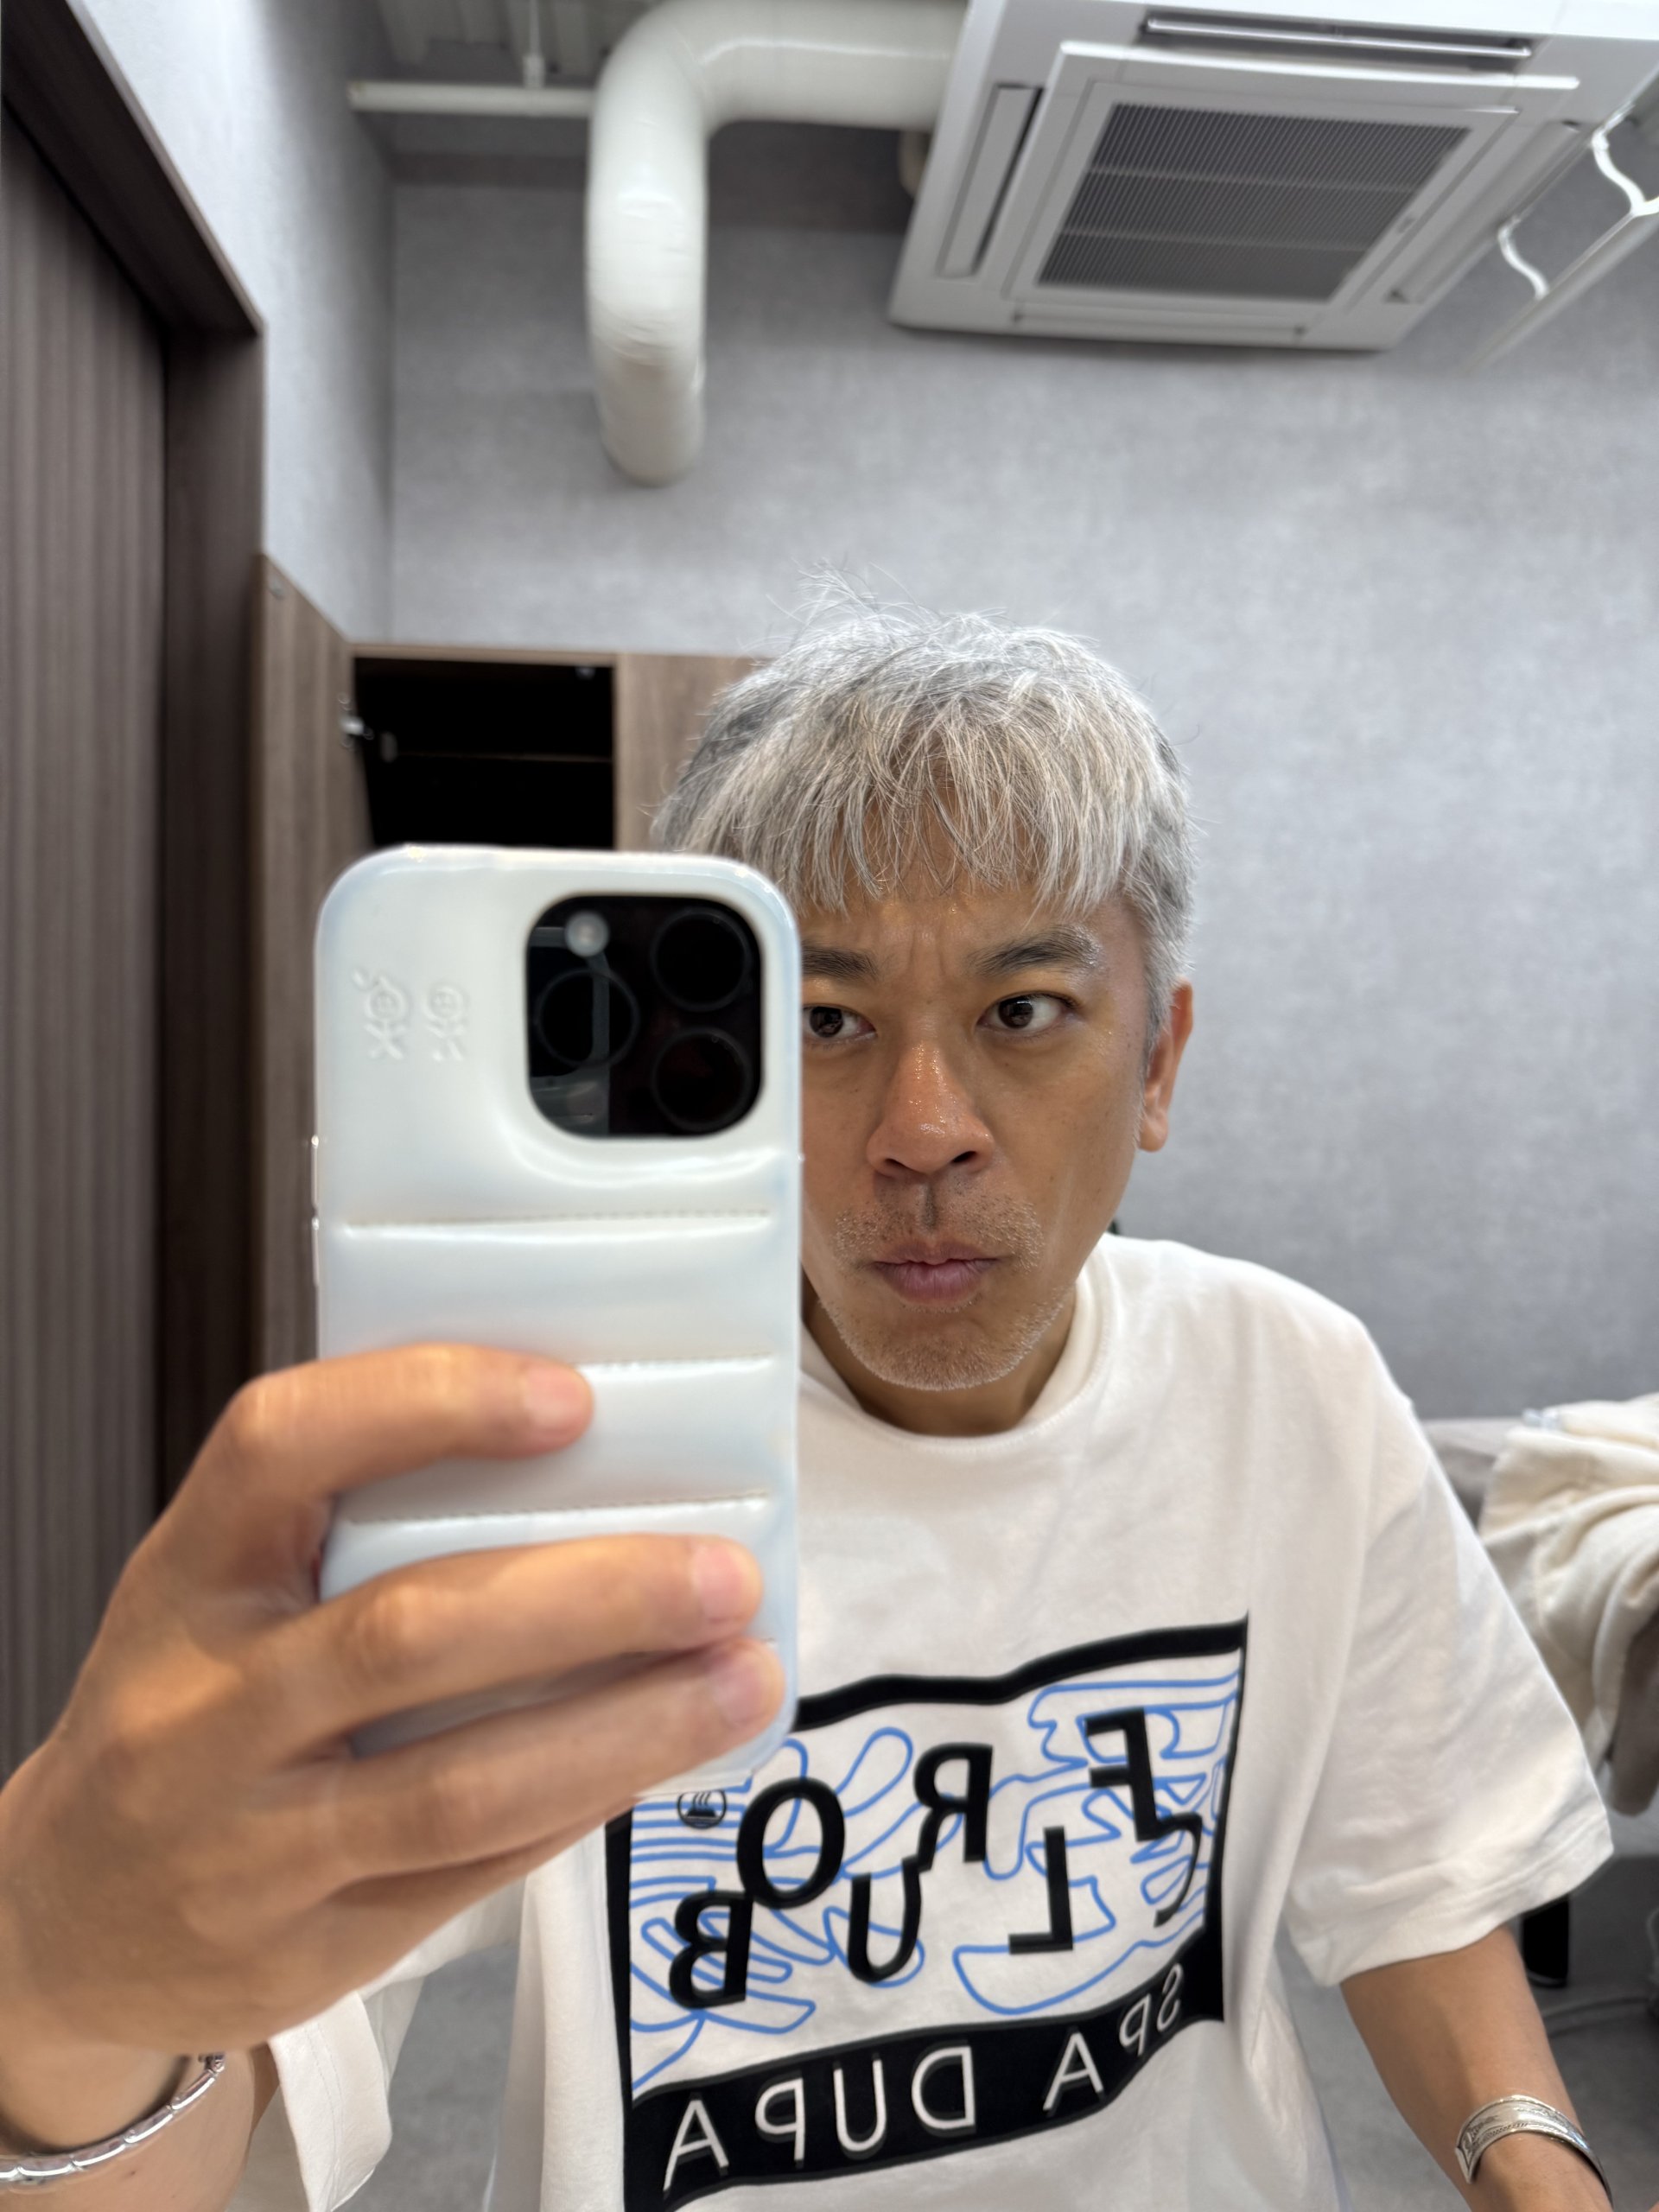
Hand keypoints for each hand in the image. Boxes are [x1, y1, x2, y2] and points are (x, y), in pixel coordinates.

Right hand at [0, 1347, 779, 2103]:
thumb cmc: (186, 1710)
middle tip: (722, 1570)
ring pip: (459, 1781)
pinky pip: (472, 1871)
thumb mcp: (218, 1594)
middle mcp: (204, 1706)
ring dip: (626, 1726)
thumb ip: (346, 1530)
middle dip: (590, 1595)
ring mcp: (250, 1841)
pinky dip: (583, 1802)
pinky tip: (665, 1754)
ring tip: (746, 1676)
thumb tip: (587, 1462)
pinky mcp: (309, 1948)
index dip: (428, 1402)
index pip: (282, 1447)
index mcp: (187, 1574)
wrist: (60, 1920)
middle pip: (407, 1631)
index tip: (573, 1396)